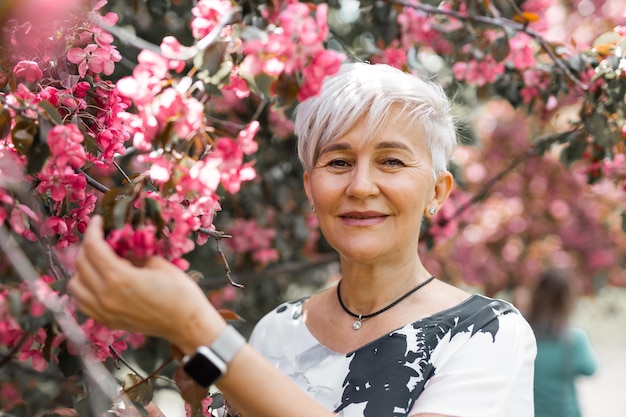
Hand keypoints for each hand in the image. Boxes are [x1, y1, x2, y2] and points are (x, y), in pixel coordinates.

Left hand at [68, 216, 224, 351]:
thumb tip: (120, 246)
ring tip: (98, 262)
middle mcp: (105, 295)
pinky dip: (85, 288)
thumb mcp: (157, 263)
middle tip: (101, 238)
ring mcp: (103, 311)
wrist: (186, 323)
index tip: (99, 220)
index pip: (94, 247)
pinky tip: (98, 282)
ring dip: (82, 269)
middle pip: (81, 264)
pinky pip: (83, 302)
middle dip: (88, 246)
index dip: (94, 230)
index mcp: (119, 277)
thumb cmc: (179, 291)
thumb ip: (133, 254)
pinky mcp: (107, 321)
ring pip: (75, 285)